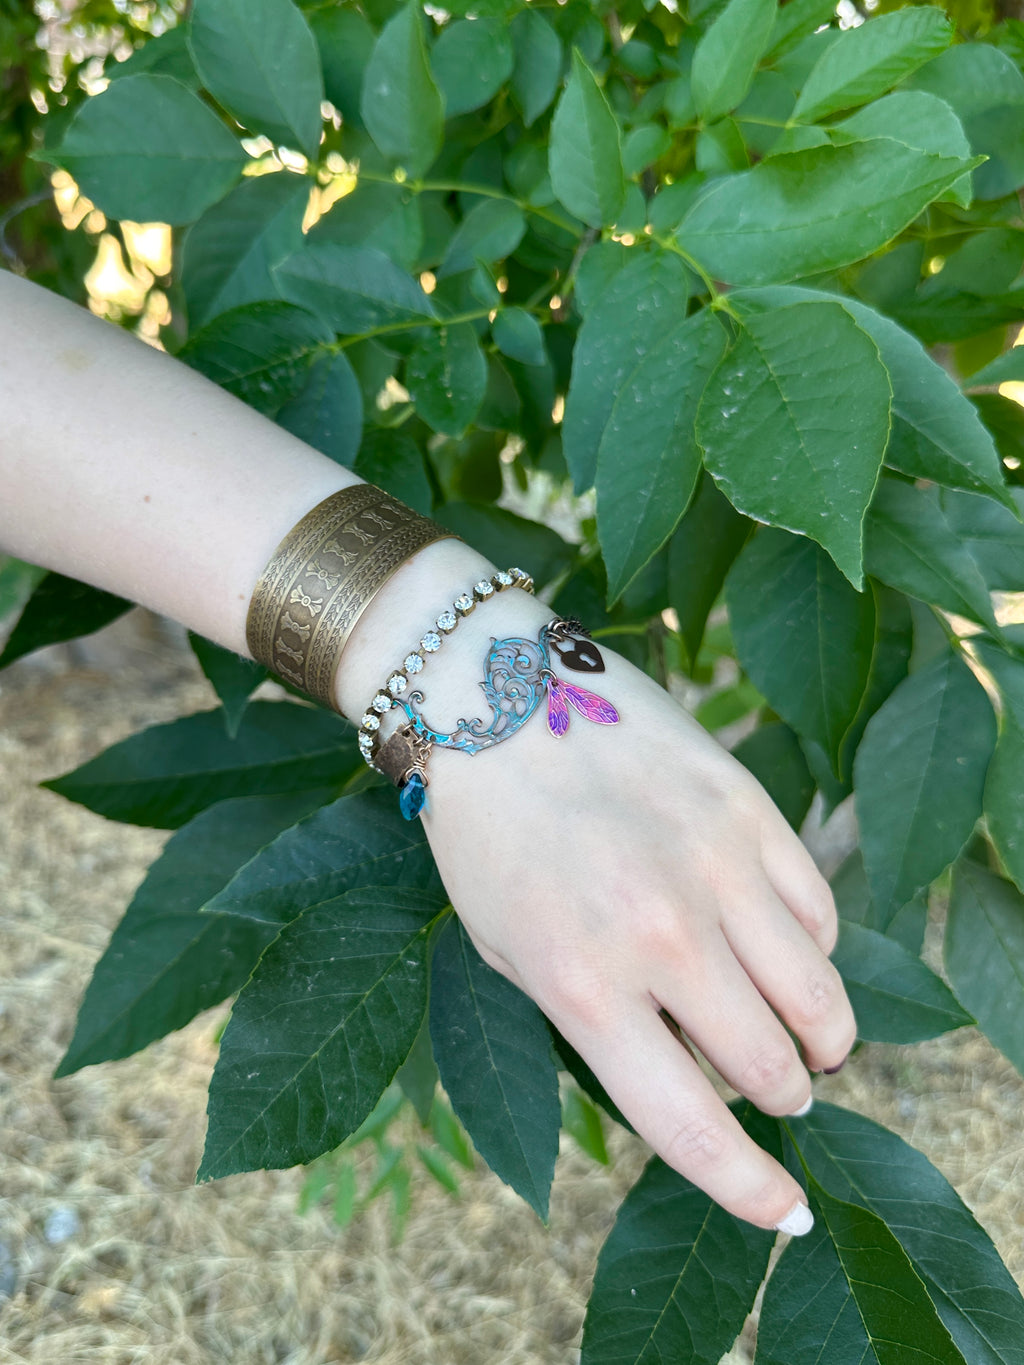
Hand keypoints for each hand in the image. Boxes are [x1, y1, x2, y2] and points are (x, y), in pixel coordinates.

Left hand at [416, 592, 855, 1234]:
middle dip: (784, 1096)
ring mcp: (712, 867)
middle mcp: (657, 935)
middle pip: (771, 1067)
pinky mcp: (748, 809)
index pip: (692, 1126)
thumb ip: (597, 1027)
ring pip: (818, 998)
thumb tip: (695, 1080)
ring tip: (807, 1036)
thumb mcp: (508, 954)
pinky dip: (811, 949)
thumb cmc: (487, 840)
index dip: (750, 1188)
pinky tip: (782, 944)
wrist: (492, 698)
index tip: (789, 1213)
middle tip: (777, 1087)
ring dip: (821, 1037)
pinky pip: (819, 912)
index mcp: (582, 986)